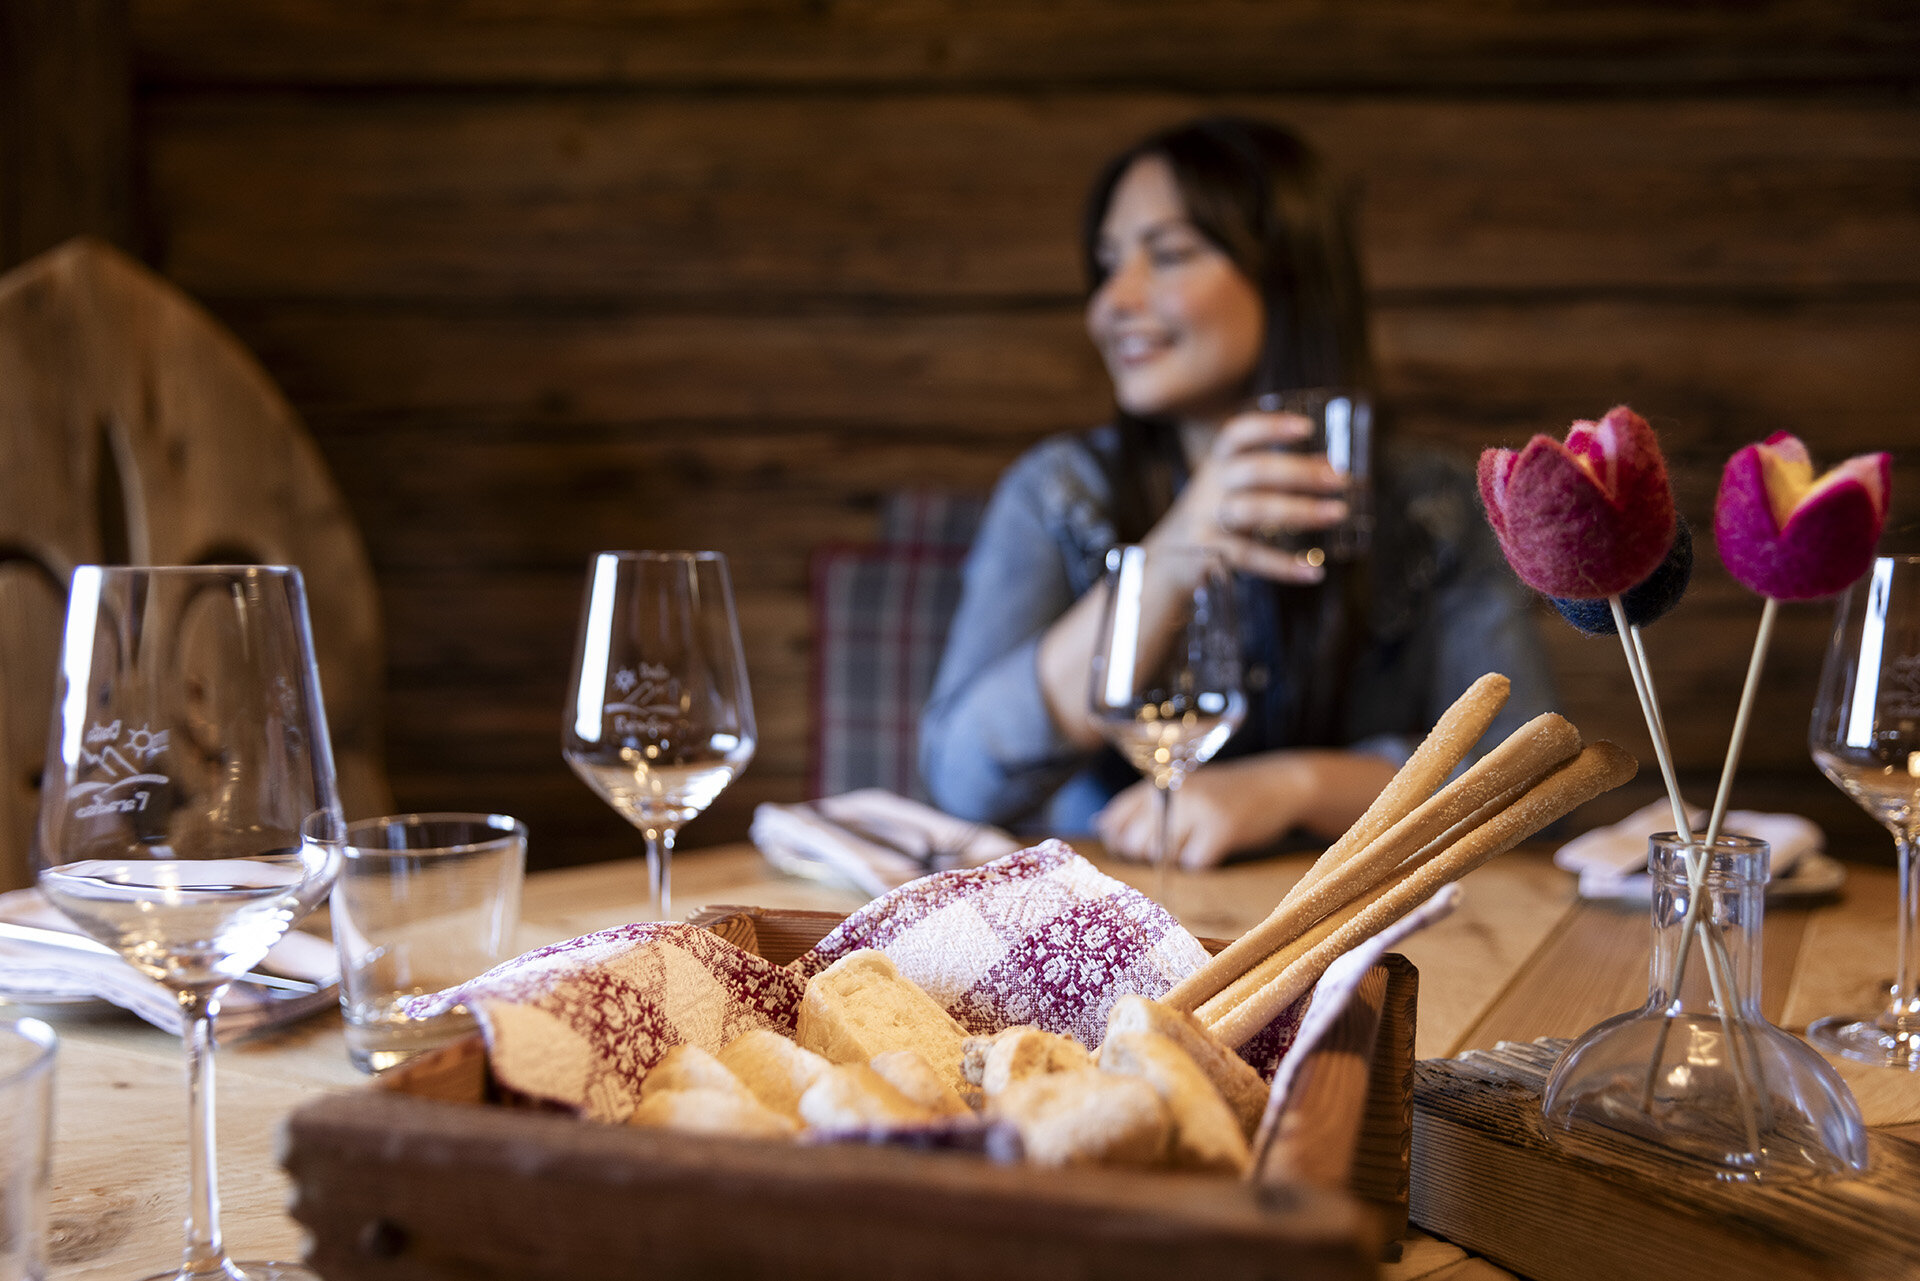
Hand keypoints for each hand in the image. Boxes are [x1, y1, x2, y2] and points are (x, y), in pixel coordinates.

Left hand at [1093, 751, 1400, 869]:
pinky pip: (1194, 864)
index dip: (1120, 841)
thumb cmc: (1223, 791)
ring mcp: (1196, 809)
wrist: (1278, 783)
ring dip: (1178, 858)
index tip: (1139, 845)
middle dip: (1149, 854)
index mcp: (1158, 779)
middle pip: (1133, 844)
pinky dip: (1204, 864)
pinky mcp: (1220, 829)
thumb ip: (1142, 803)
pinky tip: (1217, 847)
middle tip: (1178, 843)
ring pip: (1162, 856)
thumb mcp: (1181, 785)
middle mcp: (1172, 790)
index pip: (1115, 819)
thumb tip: (1101, 825)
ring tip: (1199, 840)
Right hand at [1148, 411, 1349, 584]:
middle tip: (1340, 480)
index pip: (1237, 435)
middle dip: (1300, 472)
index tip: (1306, 428)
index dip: (1269, 427)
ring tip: (1338, 513)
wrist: (1164, 564)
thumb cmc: (1212, 520)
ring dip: (1300, 511)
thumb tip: (1329, 464)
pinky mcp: (1206, 553)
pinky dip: (1283, 565)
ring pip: (1254, 510)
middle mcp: (1209, 488)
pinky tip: (1313, 570)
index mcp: (1216, 466)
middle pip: (1254, 470)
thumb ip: (1275, 477)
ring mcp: (1205, 520)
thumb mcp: (1235, 491)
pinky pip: (1248, 557)